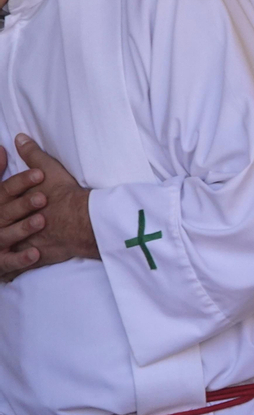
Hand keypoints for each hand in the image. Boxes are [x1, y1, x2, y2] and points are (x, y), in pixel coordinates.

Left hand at [3, 134, 95, 277]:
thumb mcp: (48, 170)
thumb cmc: (66, 196)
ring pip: (5, 251)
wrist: (84, 223)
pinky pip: (20, 268)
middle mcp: (16, 225)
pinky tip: (9, 276)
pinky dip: (15, 271)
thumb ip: (32, 155)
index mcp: (15, 204)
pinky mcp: (36, 258)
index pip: (0, 201)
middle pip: (0, 229)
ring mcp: (24, 244)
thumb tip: (20, 139)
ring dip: (1, 254)